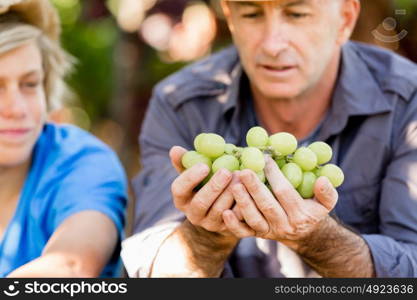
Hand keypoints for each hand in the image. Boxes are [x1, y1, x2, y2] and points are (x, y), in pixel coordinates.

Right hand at [170, 146, 244, 241]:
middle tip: (226, 172)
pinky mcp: (227, 229)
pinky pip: (236, 218)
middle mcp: (193, 214)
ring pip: (220, 211)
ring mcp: (210, 224)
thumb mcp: (195, 172)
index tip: (204, 165)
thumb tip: (175, 149)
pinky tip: (249, 190)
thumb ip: (185, 161)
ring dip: (231, 193)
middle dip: (214, 186)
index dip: (190, 178)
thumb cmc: (205, 182)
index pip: (179, 190)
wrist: (221, 205)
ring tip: (241, 176)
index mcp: (181, 199)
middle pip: (201, 203)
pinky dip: (242, 204)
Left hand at [222, 155, 338, 250]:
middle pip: (267, 206)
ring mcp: (269, 232)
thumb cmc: (313, 210)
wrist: (304, 234)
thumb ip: (327, 192)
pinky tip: (225, 212)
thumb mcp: (326, 203)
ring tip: (233, 185)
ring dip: (243, 202)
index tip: (265, 158)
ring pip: (254, 219)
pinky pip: (244, 233)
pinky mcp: (257, 235)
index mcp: (301, 215)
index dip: (275, 175)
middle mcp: (284, 225)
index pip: (285, 192)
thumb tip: (322, 180)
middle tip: (244, 170)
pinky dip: (233, 225)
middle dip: (255, 188)